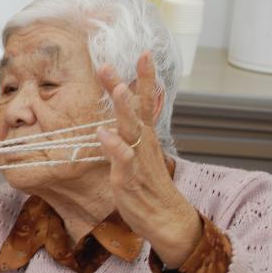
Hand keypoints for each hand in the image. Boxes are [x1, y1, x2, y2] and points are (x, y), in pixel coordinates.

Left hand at [95, 52, 200, 267]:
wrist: (167, 219)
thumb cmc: (149, 186)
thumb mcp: (138, 155)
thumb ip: (129, 134)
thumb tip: (118, 116)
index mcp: (145, 135)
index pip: (145, 101)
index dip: (144, 78)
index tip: (143, 53)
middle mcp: (143, 142)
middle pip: (135, 109)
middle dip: (122, 85)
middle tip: (108, 64)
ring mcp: (137, 159)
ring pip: (131, 130)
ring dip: (123, 110)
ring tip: (116, 90)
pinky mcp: (129, 178)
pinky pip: (123, 160)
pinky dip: (115, 147)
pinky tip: (104, 134)